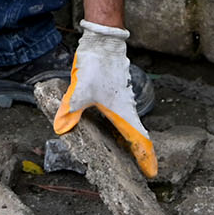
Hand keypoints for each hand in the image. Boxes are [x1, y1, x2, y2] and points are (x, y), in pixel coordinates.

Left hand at [53, 21, 155, 177]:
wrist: (103, 41)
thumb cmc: (97, 65)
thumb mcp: (80, 90)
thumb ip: (71, 110)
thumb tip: (61, 129)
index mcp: (123, 111)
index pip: (139, 140)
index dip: (146, 158)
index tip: (152, 173)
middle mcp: (126, 107)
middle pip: (135, 136)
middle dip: (138, 155)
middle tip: (139, 171)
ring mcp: (122, 99)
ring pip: (128, 125)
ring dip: (128, 141)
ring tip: (125, 156)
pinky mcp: (115, 92)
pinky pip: (121, 116)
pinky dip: (120, 128)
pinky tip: (110, 131)